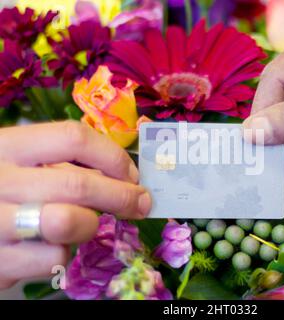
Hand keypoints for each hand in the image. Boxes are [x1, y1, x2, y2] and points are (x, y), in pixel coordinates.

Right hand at [0, 121, 150, 288]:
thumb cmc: (3, 192)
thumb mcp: (24, 167)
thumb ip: (64, 166)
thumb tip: (125, 179)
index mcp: (7, 146)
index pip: (72, 137)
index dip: (112, 157)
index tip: (132, 175)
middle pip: (77, 183)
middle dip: (122, 196)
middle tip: (142, 204)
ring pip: (68, 221)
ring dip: (90, 225)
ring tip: (85, 225)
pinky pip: (54, 258)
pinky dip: (64, 254)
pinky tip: (51, 248)